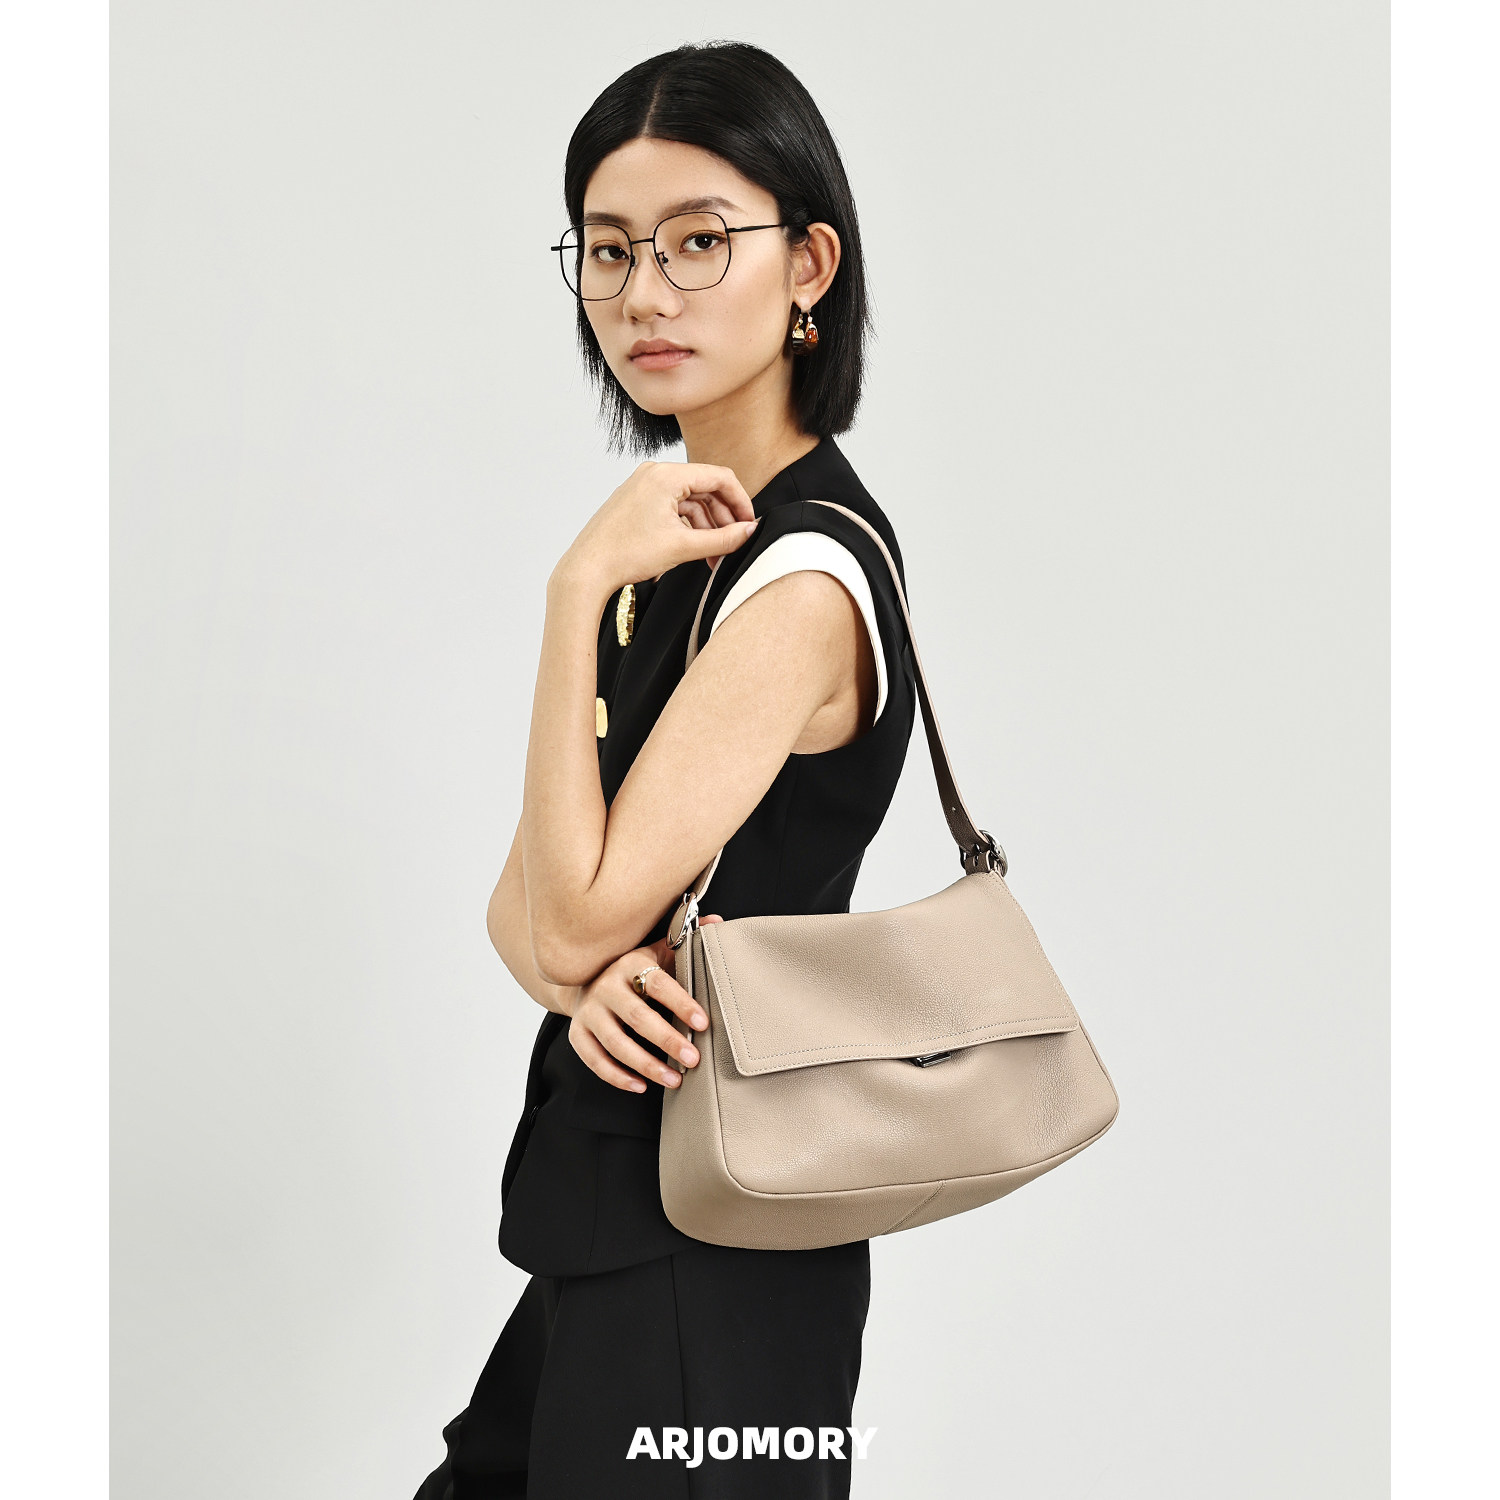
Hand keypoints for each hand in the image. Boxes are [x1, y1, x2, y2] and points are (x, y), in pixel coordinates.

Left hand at [556, 462, 759, 596]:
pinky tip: (695, 549)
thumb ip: (723, 539)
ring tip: (713, 556)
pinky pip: (673, 509)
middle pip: (705, 489)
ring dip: (706, 527)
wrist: (587, 570)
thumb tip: (748, 531)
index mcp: (665, 475)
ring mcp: (644, 487)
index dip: (740, 501)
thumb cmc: (623, 555)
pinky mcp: (638, 502)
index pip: (719, 477)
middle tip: (733, 544)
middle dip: (723, 519)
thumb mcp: (683, 547)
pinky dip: (688, 528)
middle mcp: (654, 475)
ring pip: (690, 502)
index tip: (749, 523)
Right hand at [566, 915, 725, 1091]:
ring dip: (646, 1066)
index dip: (680, 1003)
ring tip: (674, 1080)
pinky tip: (641, 1085)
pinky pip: (595, 1060)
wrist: (586, 980)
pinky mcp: (577, 1034)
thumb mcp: (656, 951)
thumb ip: (686, 940)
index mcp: (629, 964)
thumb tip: (718, 924)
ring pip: (616, 1044)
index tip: (702, 1023)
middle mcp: (605, 986)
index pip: (658, 984)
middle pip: (637, 1017)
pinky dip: (617, 1076)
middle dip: (667, 1040)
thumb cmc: (633, 970)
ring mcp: (589, 1012)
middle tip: (693, 1059)